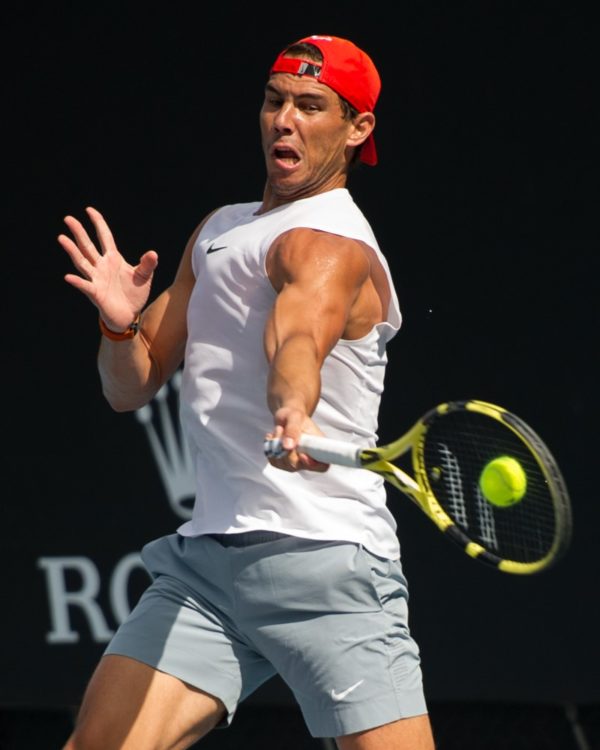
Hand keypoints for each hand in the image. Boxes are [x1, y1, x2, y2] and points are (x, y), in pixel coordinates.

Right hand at [58, 206, 157, 330]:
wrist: (129, 314)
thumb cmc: (134, 294)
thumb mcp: (144, 276)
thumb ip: (147, 264)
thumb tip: (153, 253)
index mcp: (113, 259)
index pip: (105, 237)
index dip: (98, 223)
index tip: (89, 210)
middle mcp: (101, 266)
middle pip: (88, 246)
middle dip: (79, 232)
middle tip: (68, 218)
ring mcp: (97, 279)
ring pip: (82, 262)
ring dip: (72, 251)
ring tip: (62, 238)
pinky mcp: (96, 293)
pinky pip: (85, 286)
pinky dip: (77, 282)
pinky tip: (68, 277)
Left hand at [265, 406, 328, 472]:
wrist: (286, 417)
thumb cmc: (294, 416)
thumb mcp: (295, 417)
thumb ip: (293, 430)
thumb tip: (288, 446)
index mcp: (318, 447)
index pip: (322, 465)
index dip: (312, 464)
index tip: (302, 454)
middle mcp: (309, 458)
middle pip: (296, 465)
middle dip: (285, 448)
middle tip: (282, 430)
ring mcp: (296, 463)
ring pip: (282, 464)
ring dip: (276, 446)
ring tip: (279, 430)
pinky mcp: (283, 463)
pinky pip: (274, 461)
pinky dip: (270, 448)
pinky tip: (273, 438)